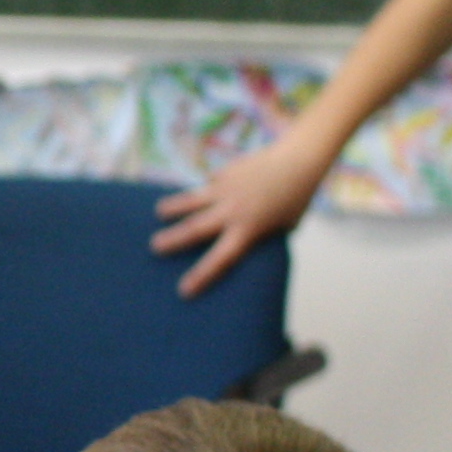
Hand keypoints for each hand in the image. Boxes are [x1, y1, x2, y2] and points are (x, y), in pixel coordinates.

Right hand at [151, 142, 326, 296]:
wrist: (298, 162)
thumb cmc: (296, 199)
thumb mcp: (283, 227)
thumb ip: (261, 235)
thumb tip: (243, 242)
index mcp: (249, 230)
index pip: (221, 259)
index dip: (202, 275)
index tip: (184, 289)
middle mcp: (233, 212)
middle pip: (195, 228)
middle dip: (173, 239)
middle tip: (154, 247)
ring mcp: (226, 190)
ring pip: (191, 200)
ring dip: (173, 207)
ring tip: (159, 212)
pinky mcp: (224, 173)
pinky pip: (209, 184)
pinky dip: (206, 190)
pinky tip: (209, 190)